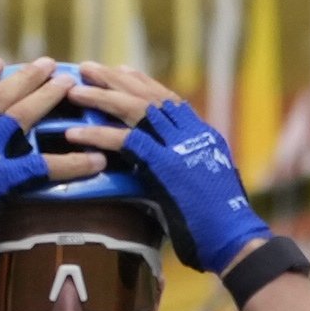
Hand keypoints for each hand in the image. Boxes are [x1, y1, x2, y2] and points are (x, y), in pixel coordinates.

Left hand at [57, 64, 271, 270]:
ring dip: (102, 99)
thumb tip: (158, 176)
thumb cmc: (218, 228)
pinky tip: (74, 134)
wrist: (235, 241)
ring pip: (137, 110)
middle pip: (149, 96)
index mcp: (203, 136)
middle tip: (88, 69)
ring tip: (74, 92)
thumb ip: (182, 172)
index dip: (142, 83)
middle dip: (115, 80)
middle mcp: (194, 134)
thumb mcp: (201, 189)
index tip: (120, 70)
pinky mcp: (167, 167)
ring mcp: (182, 148)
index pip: (169, 100)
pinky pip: (127, 143)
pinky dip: (99, 136)